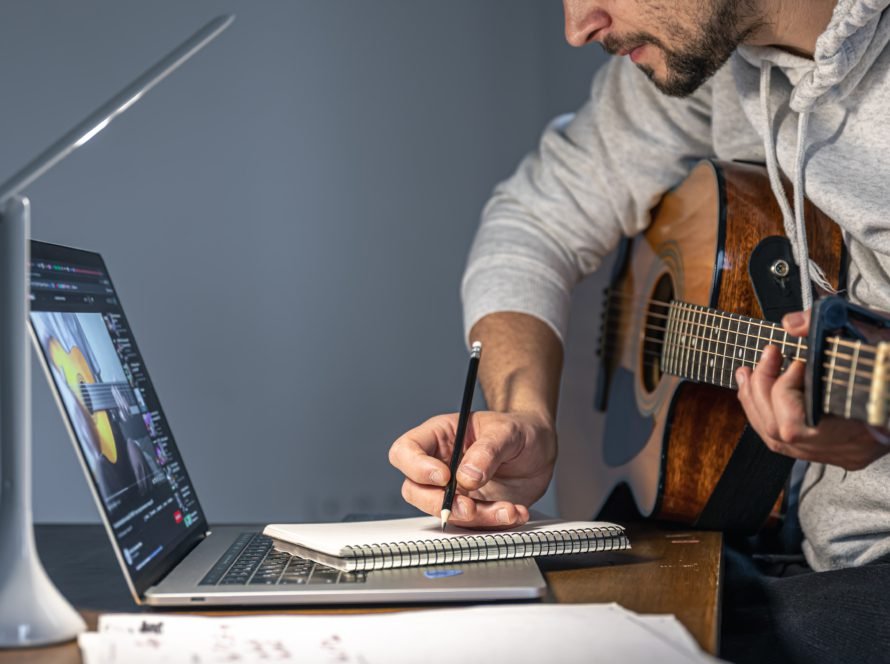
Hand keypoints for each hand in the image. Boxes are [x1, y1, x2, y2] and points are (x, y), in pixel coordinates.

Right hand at [388, 410, 556, 527]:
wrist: (540, 449)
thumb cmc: (519, 430)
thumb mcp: (507, 431)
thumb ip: (487, 451)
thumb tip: (467, 476)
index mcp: (439, 437)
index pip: (406, 452)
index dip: (417, 467)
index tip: (444, 476)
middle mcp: (440, 465)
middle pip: (414, 490)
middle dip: (440, 504)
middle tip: (468, 505)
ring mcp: (454, 491)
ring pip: (445, 513)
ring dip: (476, 518)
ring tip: (507, 509)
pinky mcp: (472, 509)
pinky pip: (473, 525)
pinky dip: (494, 524)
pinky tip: (514, 512)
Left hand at [735, 310, 889, 470]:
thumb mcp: (879, 333)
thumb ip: (832, 323)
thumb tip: (792, 324)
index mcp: (868, 426)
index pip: (799, 428)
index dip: (783, 392)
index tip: (793, 359)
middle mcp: (853, 449)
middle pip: (783, 434)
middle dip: (763, 391)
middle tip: (767, 355)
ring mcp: (845, 454)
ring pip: (780, 442)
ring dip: (758, 402)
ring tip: (750, 371)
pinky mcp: (839, 451)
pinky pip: (789, 442)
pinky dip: (768, 413)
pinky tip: (760, 387)